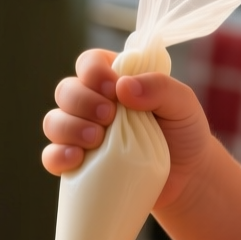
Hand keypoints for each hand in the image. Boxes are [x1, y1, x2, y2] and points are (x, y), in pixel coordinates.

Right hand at [41, 48, 212, 209]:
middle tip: (108, 117)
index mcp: (114, 80)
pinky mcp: (78, 165)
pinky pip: (51, 157)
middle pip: (65, 91)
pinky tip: (76, 159)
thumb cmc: (184, 132)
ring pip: (53, 122)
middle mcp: (92, 103)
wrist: (189, 177)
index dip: (93, 72)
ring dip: (69, 127)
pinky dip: (57, 156)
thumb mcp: (183, 103)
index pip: (89, 63)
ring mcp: (82, 134)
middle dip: (82, 102)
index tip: (112, 88)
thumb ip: (159, 87)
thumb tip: (123, 86)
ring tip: (96, 139)